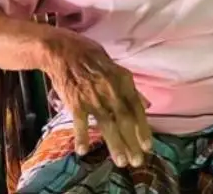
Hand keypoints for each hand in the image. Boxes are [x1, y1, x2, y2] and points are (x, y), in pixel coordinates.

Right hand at [40, 29, 152, 167]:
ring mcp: (93, 97)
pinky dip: (81, 136)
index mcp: (123, 81)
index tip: (148, 146)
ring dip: (115, 144)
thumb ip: (130, 89)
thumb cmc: (92, 58)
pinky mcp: (75, 101)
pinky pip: (80, 122)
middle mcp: (111, 90)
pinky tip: (84, 151)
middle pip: (125, 120)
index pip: (137, 108)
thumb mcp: (117, 68)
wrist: (64, 51)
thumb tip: (147, 104)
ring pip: (107, 124)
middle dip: (132, 142)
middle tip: (138, 161)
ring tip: (121, 161)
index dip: (143, 128)